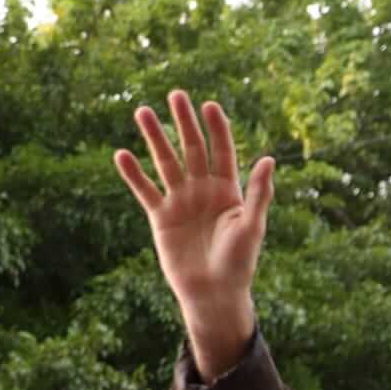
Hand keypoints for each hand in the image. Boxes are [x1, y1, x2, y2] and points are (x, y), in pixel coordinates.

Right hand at [113, 90, 274, 379]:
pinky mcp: (161, 217)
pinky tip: (122, 154)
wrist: (214, 294)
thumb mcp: (252, 226)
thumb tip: (268, 159)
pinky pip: (145, 191)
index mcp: (228, 191)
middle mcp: (203, 191)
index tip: (209, 106)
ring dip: (154, 137)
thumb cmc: (239, 263)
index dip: (217, 129)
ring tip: (142, 111)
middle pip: (191, 149)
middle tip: (176, 95)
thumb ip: (259, 193)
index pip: (222, 152)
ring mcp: (180, 201)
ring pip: (165, 162)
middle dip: (184, 123)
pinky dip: (133, 174)